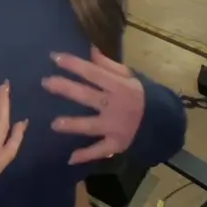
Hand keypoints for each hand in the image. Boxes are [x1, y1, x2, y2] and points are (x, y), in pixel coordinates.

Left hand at [43, 46, 144, 164]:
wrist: (161, 120)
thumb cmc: (139, 94)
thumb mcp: (128, 76)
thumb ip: (108, 65)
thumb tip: (89, 49)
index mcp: (119, 86)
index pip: (93, 73)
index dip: (74, 64)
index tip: (54, 57)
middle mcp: (115, 106)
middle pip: (87, 96)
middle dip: (66, 88)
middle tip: (46, 83)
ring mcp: (115, 127)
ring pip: (91, 125)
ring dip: (73, 124)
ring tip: (54, 124)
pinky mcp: (117, 144)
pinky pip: (100, 150)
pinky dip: (86, 155)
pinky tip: (70, 158)